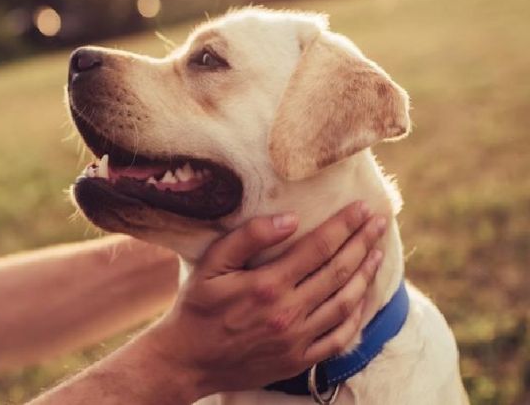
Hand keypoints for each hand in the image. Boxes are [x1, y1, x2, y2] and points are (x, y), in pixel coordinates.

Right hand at [140, 202, 385, 400]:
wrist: (187, 361)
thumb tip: (290, 219)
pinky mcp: (299, 360)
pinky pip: (340, 338)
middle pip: (339, 271)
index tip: (362, 208)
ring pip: (345, 303)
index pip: (319, 247)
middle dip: (363, 243)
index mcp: (267, 285)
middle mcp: (288, 312)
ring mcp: (297, 339)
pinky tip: (363, 298)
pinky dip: (357, 316)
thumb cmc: (196, 307)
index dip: (344, 225)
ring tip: (377, 254)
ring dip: (365, 275)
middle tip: (380, 223)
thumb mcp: (211, 265)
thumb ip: (248, 237)